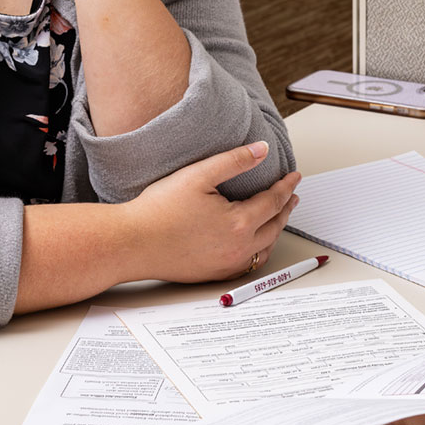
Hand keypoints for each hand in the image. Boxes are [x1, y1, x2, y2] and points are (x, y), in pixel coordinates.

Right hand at [123, 142, 300, 282]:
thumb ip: (235, 160)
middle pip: (275, 226)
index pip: (273, 201)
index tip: (294, 176)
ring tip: (278, 216)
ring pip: (265, 247)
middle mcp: (238, 248)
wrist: (131, 244)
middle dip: (286, 208)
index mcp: (238, 224)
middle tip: (292, 195)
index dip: (286, 186)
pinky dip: (260, 250)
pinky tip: (255, 243)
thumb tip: (262, 150)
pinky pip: (249, 263)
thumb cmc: (158, 210)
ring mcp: (227, 265)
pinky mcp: (214, 274)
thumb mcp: (198, 175)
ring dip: (276, 229)